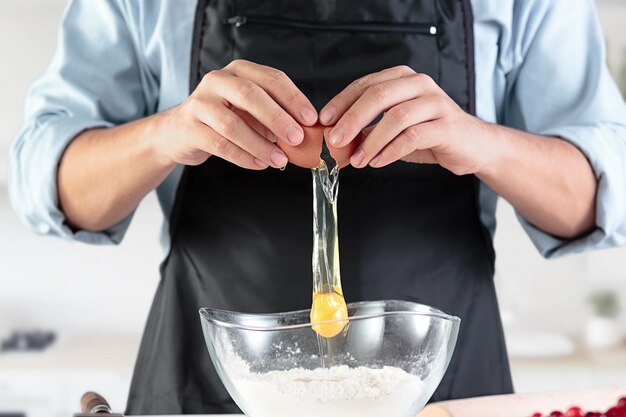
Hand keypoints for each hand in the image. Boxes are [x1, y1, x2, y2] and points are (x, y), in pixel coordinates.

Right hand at [155, 59, 317, 168]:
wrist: (179, 131)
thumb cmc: (223, 118)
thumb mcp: (250, 111)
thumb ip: (274, 116)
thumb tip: (305, 132)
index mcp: (239, 71)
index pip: (271, 78)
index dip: (293, 98)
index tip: (311, 119)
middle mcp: (217, 81)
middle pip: (250, 96)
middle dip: (277, 118)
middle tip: (297, 138)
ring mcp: (200, 103)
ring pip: (233, 124)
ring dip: (261, 145)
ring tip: (279, 159)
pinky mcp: (190, 127)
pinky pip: (220, 144)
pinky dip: (243, 157)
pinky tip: (259, 164)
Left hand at [318, 66, 495, 174]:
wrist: (472, 146)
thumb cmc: (430, 134)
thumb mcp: (394, 128)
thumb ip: (369, 128)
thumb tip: (335, 138)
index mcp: (403, 79)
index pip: (366, 84)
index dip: (342, 102)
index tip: (324, 121)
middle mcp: (420, 85)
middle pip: (378, 95)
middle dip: (351, 119)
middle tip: (334, 140)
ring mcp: (436, 103)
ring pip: (396, 117)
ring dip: (371, 141)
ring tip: (357, 159)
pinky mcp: (447, 126)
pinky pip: (413, 137)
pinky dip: (390, 151)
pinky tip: (377, 162)